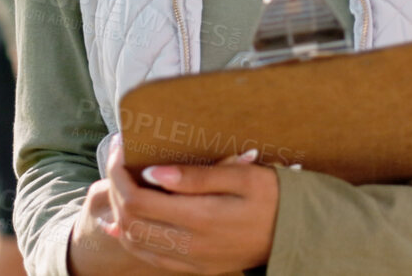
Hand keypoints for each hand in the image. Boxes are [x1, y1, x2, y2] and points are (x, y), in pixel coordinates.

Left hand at [72, 138, 277, 274]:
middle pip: (130, 219)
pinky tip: (123, 222)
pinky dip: (130, 238)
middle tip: (119, 159)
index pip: (138, 198)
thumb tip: (154, 173)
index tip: (121, 148)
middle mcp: (191, 245)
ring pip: (134, 241)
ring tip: (121, 182)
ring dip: (119, 211)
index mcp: (201, 217)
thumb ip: (197, 176)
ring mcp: (192, 260)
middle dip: (115, 186)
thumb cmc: (274, 197)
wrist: (296, 234)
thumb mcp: (243, 176)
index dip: (120, 172)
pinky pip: (151, 257)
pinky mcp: (195, 268)